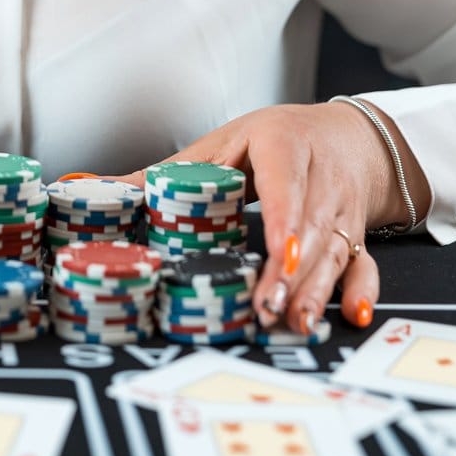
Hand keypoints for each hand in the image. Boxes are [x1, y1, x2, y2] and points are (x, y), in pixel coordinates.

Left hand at [101, 101, 429, 333]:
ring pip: (334, 251)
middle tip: (267, 307)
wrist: (346, 135)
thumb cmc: (274, 140)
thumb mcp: (219, 145)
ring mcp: (341, 210)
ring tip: (291, 321)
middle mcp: (320, 179)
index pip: (286, 184)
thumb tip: (91, 186)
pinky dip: (360, 290)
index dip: (285, 220)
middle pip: (309, 229)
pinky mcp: (356, 233)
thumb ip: (162, 173)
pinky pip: (364, 264)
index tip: (278, 251)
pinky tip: (349, 314)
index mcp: (283, 146)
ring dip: (314, 289)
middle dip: (291, 272)